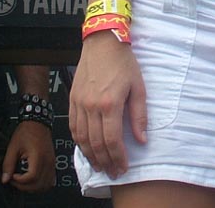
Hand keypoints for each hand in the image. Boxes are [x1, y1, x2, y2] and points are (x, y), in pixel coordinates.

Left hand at [1, 119, 54, 191]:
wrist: (38, 122)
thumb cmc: (26, 132)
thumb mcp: (13, 147)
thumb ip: (8, 164)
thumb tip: (5, 179)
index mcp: (38, 156)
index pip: (31, 178)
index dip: (20, 181)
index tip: (12, 177)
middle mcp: (47, 161)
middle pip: (39, 184)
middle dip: (25, 187)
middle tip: (16, 180)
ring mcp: (52, 162)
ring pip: (46, 184)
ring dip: (34, 187)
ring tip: (24, 181)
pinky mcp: (52, 162)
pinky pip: (51, 179)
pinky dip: (42, 184)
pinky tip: (33, 180)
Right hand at [69, 32, 147, 177]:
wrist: (102, 43)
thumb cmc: (123, 62)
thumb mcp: (138, 87)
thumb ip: (139, 115)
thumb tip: (142, 139)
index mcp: (110, 104)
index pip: (112, 140)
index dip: (118, 157)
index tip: (123, 166)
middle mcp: (91, 106)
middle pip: (96, 143)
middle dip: (105, 161)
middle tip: (112, 171)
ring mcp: (79, 104)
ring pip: (81, 138)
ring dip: (90, 155)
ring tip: (100, 165)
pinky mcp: (72, 99)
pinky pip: (73, 126)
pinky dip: (78, 141)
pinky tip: (86, 148)